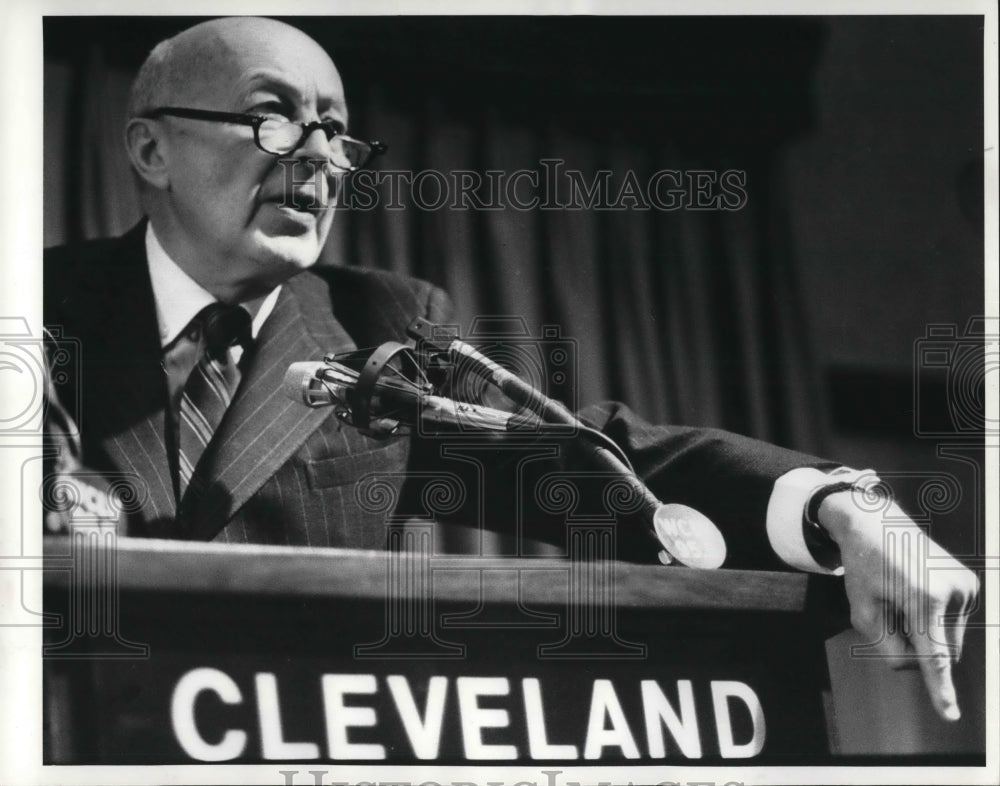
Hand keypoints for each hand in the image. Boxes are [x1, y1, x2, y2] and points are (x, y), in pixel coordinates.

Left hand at [818, 491, 978, 720]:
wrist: (877, 525)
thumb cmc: (865, 570)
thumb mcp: (862, 612)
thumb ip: (887, 648)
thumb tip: (923, 666)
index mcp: (923, 597)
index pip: (932, 654)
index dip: (939, 689)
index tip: (950, 715)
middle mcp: (952, 590)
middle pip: (937, 653)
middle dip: (915, 647)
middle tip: (891, 610)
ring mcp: (966, 586)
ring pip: (948, 642)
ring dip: (925, 633)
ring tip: (904, 596)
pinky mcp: (971, 584)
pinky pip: (954, 625)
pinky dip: (935, 620)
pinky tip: (917, 592)